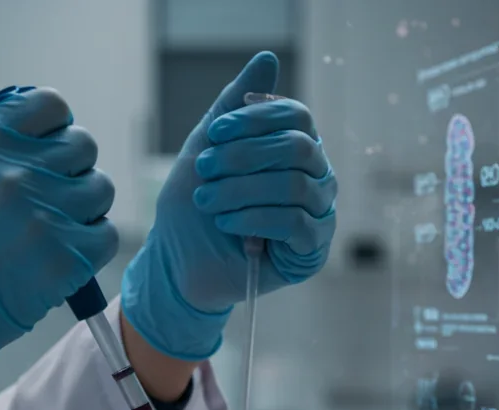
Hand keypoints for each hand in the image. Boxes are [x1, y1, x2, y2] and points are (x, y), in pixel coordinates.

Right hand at [0, 88, 118, 409]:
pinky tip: (61, 256)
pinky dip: (90, 246)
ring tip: (54, 229)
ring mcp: (42, 216)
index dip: (58, 126)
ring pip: (101, 190)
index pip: (52, 105)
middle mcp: (14, 173)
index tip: (52, 144)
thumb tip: (43, 128)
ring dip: (85, 208)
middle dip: (73, 169)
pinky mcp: (65, 258)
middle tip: (52, 195)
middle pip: (84, 146)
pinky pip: (106, 234)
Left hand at [122, 51, 336, 360]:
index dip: (256, 119)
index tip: (215, 132)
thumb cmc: (195, 205)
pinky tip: (225, 223)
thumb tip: (266, 58)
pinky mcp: (311, 249)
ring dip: (241, 189)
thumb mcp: (206, 147)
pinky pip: (295, 222)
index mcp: (294, 148)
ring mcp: (318, 213)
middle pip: (299, 147)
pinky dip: (253, 217)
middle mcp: (315, 177)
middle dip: (244, 155)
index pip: (297, 117)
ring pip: (295, 184)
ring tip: (206, 202)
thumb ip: (233, 104)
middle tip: (204, 168)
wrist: (180, 263)